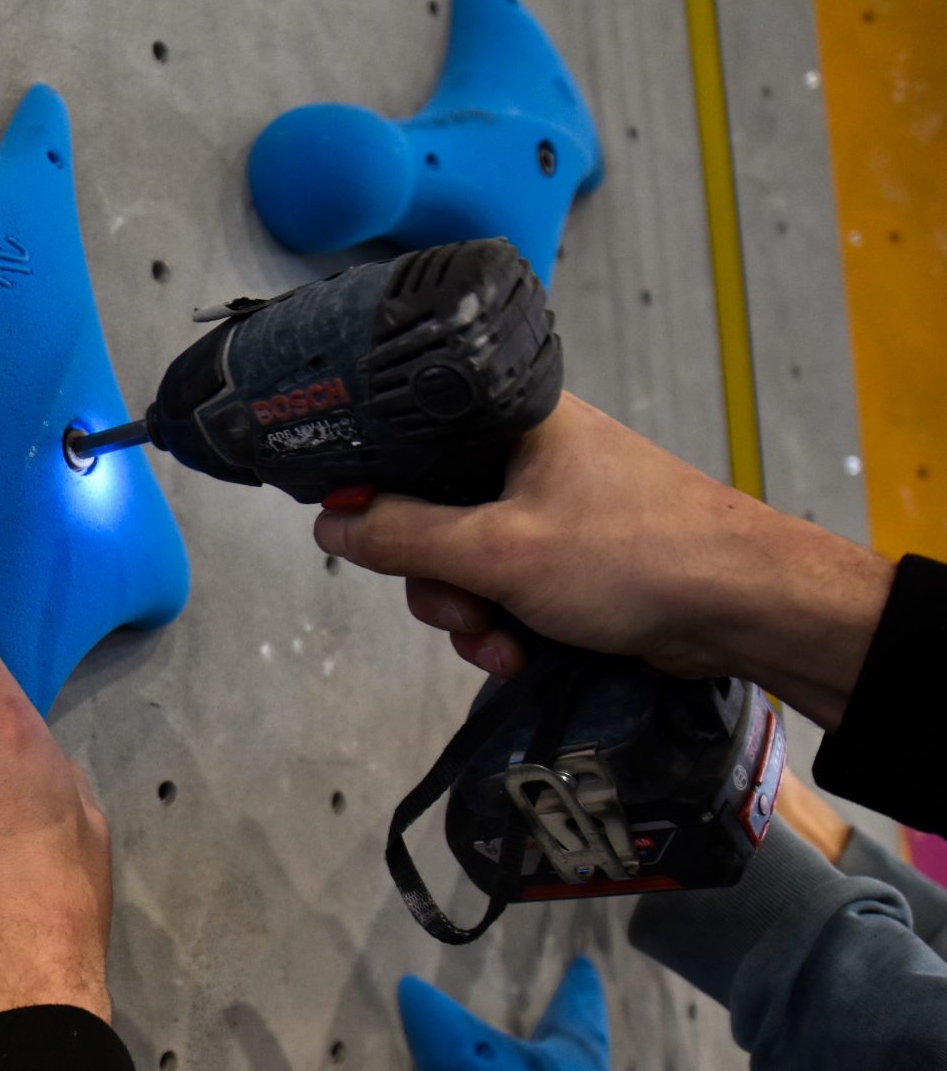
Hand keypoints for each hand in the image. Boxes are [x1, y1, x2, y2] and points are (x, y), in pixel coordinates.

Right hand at [312, 393, 892, 729]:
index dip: (377, 493)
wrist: (744, 608)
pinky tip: (522, 652)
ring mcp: (553, 506)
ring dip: (471, 613)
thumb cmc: (637, 555)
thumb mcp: (497, 551)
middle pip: (430, 514)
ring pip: (465, 560)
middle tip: (461, 613)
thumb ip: (402, 537)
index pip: (410, 442)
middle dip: (436, 580)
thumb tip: (328, 522)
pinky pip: (505, 584)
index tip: (365, 539)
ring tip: (501, 644)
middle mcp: (529, 455)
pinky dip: (504, 623)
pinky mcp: (572, 555)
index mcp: (511, 420)